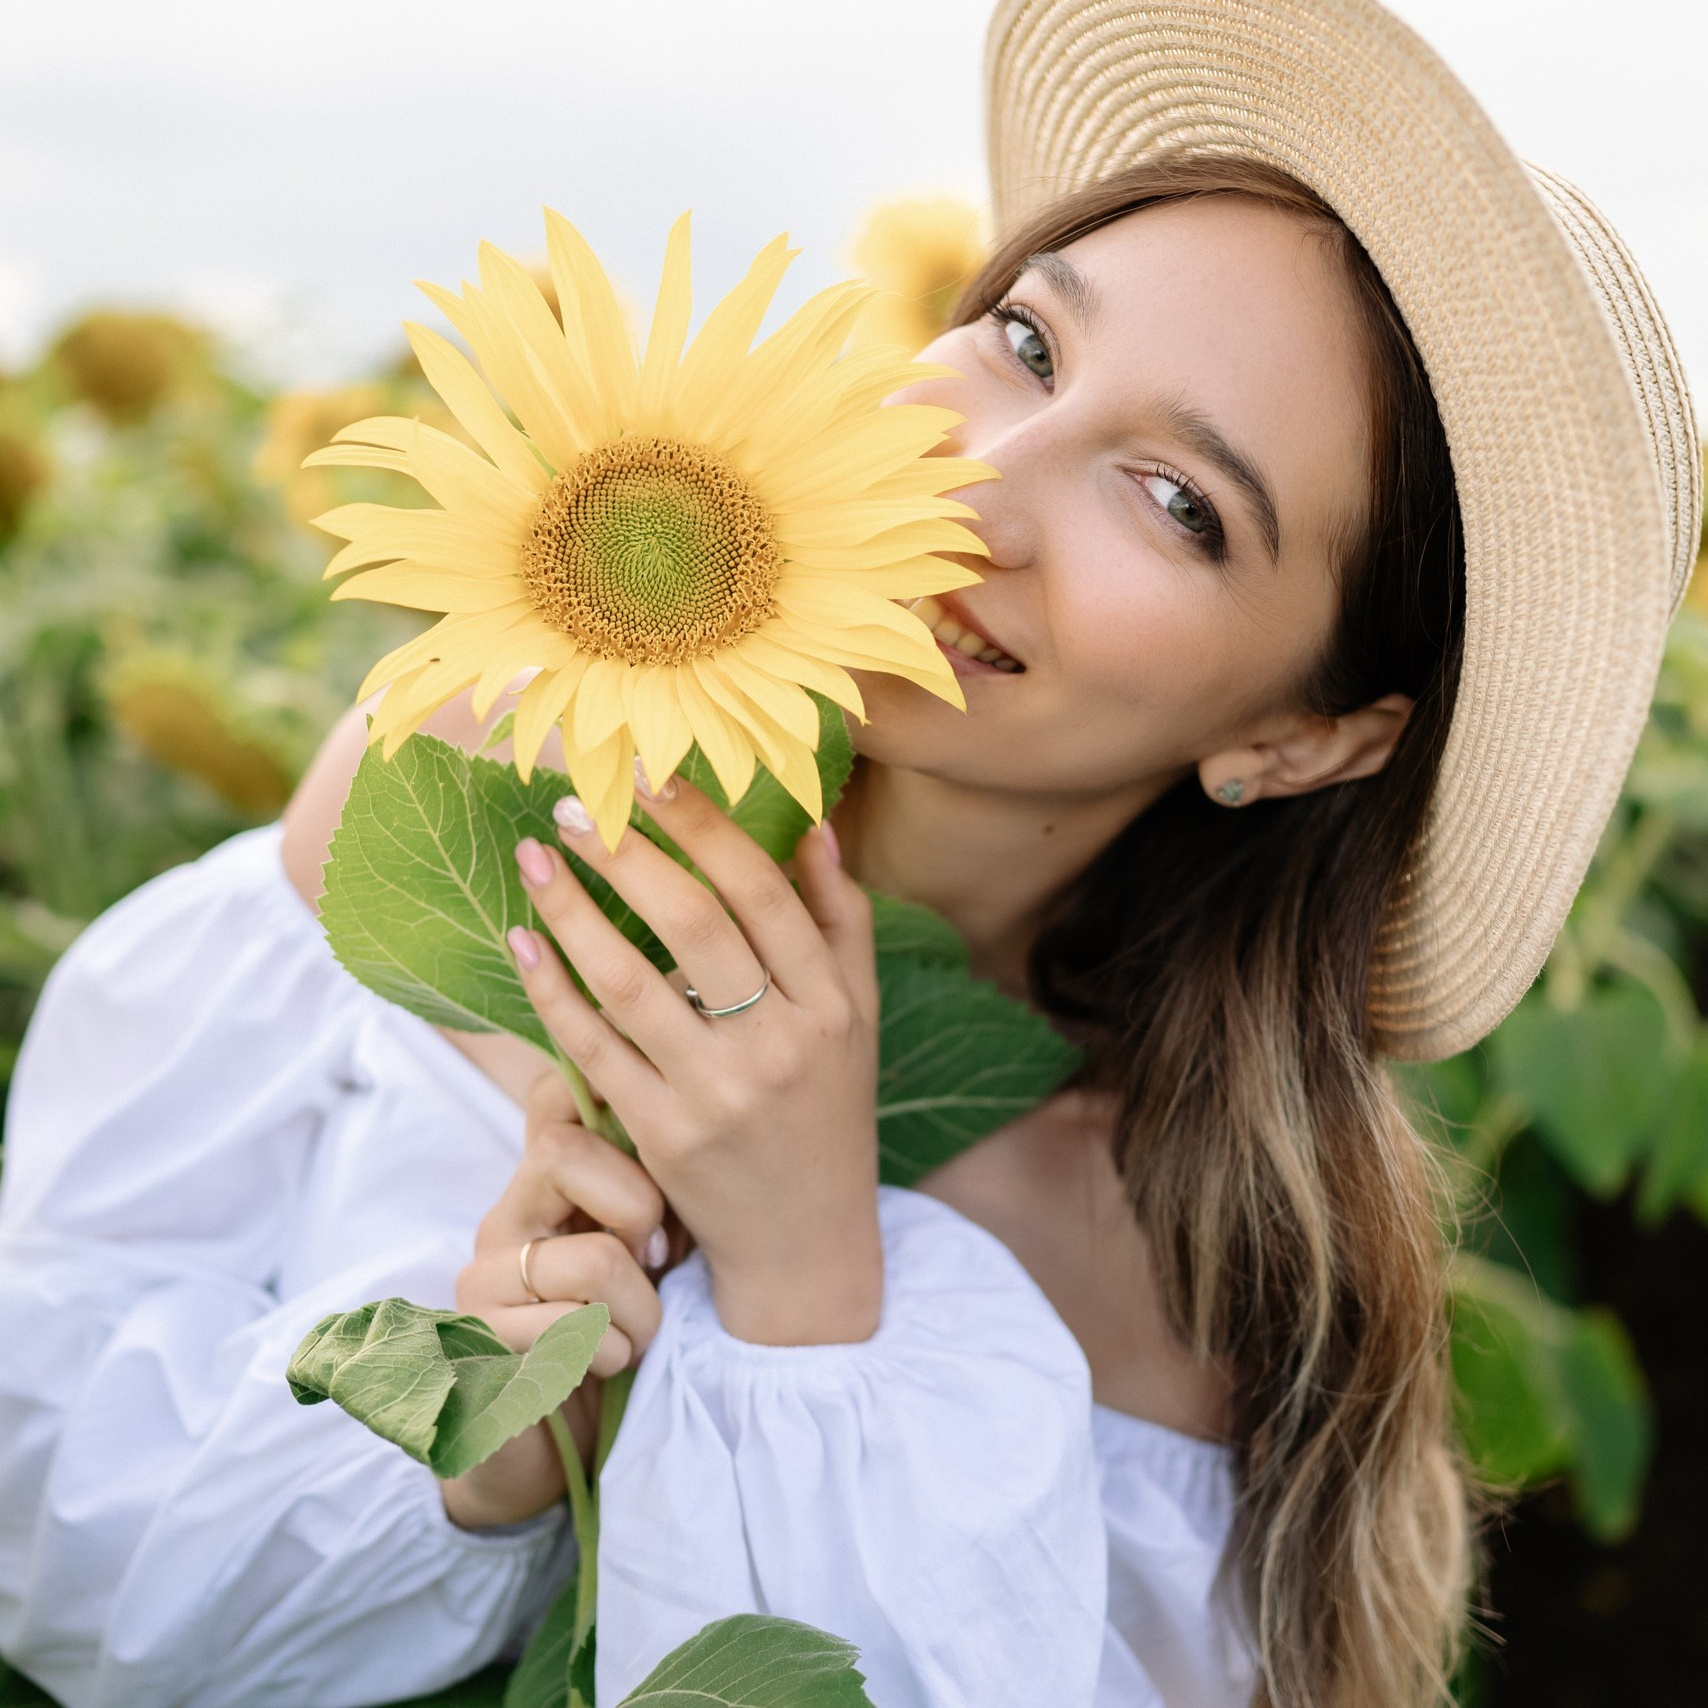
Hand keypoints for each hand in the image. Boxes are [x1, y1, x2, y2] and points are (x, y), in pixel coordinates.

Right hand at [440, 1072, 666, 1529]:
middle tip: (660, 1261)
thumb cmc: (619, 1337)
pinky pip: (570, 1332)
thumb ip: (656, 1189)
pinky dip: (612, 1354)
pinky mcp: (476, 1346)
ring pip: (591, 1257)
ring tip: (638, 1334)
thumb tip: (690, 1120)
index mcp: (543, 1186)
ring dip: (641, 1310)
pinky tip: (605, 1367)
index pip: (551, 1095)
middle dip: (640, 1212)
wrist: (558, 1451)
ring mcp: (479, 1281)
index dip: (611, 1109)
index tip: (657, 1170)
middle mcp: (502, 1220)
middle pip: (563, 1153)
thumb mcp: (651, 1250)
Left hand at [506, 774, 882, 1347]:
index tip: (651, 776)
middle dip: (628, 855)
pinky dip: (552, 991)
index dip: (704, 827)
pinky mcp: (664, 1139)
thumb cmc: (829, 1109)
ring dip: (573, 912)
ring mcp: (718, 1096)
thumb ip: (837, 918)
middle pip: (697, 927)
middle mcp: (781, 1045)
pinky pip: (593, 1051)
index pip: (764, 894)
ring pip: (632, 984)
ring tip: (533, 859)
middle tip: (574, 807)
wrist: (806, 1241)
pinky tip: (522, 942)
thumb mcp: (858, 1015)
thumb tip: (812, 821)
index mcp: (832, 1004)